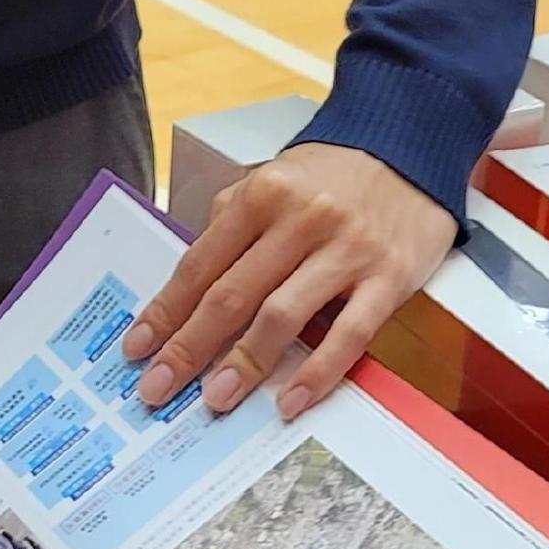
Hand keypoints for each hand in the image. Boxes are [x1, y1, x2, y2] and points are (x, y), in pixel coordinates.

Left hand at [122, 144, 455, 421]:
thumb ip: (233, 225)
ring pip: (283, 315)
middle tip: (158, 388)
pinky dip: (317, 371)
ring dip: (245, 363)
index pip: (200, 263)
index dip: (165, 311)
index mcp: (262, 195)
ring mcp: (346, 251)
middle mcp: (300, 221)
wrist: (411, 148)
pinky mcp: (389, 279)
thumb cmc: (331, 176)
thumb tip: (193, 286)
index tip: (137, 348)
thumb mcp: (272, 180)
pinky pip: (349, 334)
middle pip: (232, 294)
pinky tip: (290, 400)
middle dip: (189, 347)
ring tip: (216, 399)